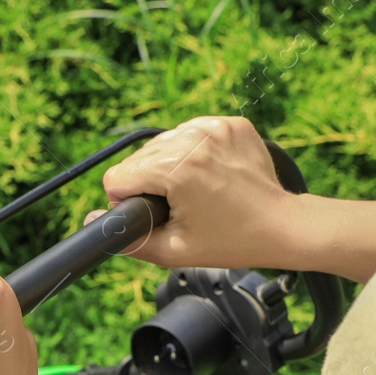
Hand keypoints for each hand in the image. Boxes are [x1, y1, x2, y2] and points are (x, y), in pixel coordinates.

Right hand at [90, 116, 306, 270]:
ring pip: (162, 143)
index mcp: (178, 169)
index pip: (118, 176)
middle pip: (138, 158)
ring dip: (169, 166)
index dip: (127, 201)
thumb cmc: (232, 241)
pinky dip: (193, 152)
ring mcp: (215, 127)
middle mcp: (194, 139)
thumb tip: (92, 221)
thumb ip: (127, 240)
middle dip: (149, 183)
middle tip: (180, 206)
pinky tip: (210, 174)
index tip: (154, 213)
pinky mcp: (230, 123)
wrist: (283, 226)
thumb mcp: (173, 251)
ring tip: (197, 191)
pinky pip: (191, 134)